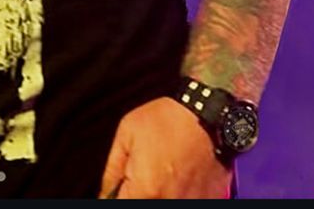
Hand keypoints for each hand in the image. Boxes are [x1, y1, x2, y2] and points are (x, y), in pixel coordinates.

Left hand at [98, 97, 232, 198]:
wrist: (207, 115)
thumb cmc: (168, 120)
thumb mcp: (126, 134)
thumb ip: (112, 169)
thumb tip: (105, 191)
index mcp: (145, 189)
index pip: (121, 206)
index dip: (115, 196)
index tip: (118, 188)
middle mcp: (169, 201)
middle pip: (143, 205)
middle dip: (137, 193)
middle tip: (140, 176)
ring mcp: (191, 203)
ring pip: (165, 202)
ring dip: (159, 193)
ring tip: (161, 172)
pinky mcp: (208, 199)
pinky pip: (186, 201)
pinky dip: (179, 193)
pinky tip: (178, 176)